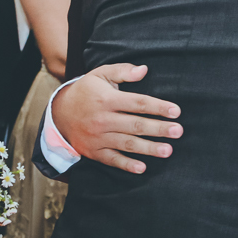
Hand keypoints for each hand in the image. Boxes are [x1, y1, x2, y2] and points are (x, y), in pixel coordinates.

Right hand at [52, 64, 182, 173]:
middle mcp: (103, 119)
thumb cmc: (87, 91)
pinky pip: (111, 160)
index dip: (158, 107)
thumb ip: (123, 71)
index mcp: (107, 99)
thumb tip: (144, 70)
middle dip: (158, 129)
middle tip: (178, 131)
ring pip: (127, 143)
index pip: (137, 103)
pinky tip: (142, 168)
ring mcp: (98, 137)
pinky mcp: (94, 151)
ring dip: (148, 148)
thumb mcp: (101, 74)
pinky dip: (126, 165)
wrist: (58, 113)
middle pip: (135, 125)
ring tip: (168, 150)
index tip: (176, 111)